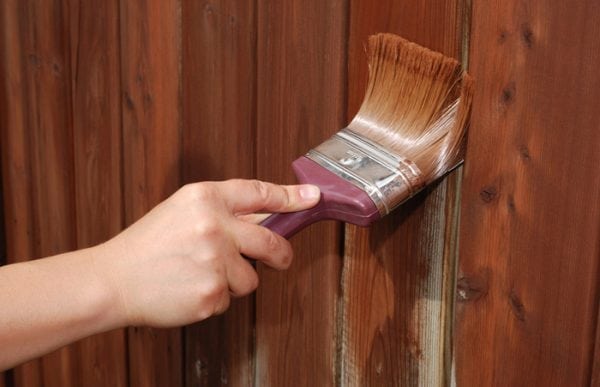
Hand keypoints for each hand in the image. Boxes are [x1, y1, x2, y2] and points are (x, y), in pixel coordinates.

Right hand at [94, 179, 319, 327]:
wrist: (113, 280)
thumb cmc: (148, 245)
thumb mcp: (183, 211)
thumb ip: (223, 211)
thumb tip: (267, 218)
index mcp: (205, 198)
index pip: (259, 193)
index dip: (290, 196)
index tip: (313, 197)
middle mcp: (214, 226)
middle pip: (271, 240)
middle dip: (281, 253)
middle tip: (281, 257)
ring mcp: (215, 261)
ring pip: (251, 277)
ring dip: (234, 279)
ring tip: (200, 273)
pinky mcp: (212, 294)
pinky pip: (230, 298)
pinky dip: (215, 297)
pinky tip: (190, 288)